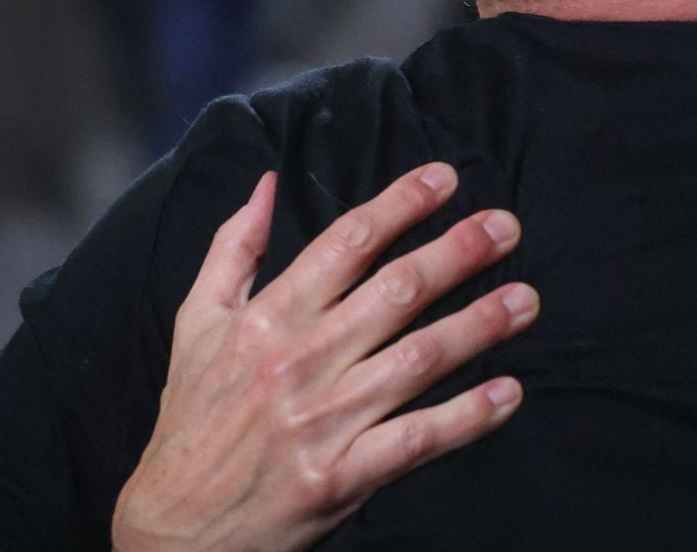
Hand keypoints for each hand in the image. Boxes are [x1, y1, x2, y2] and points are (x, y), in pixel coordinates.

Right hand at [113, 164, 538, 551]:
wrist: (170, 531)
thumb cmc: (191, 421)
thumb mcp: (195, 325)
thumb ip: (232, 249)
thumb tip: (267, 183)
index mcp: (266, 320)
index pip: (346, 244)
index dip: (401, 205)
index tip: (448, 179)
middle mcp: (297, 362)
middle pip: (394, 292)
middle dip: (457, 253)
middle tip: (508, 226)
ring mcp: (321, 421)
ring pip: (416, 360)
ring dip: (479, 326)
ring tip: (526, 299)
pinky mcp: (338, 477)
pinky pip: (415, 439)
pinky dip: (466, 417)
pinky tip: (508, 393)